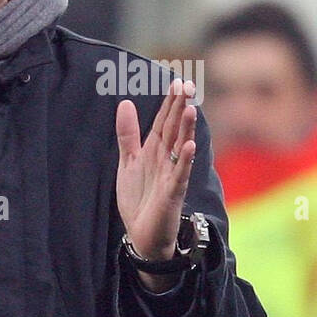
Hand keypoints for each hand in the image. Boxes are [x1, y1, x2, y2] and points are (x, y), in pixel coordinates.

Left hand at [115, 77, 196, 288]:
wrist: (142, 234)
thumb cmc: (139, 197)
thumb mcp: (128, 161)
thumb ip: (128, 134)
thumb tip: (126, 103)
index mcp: (156, 151)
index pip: (164, 122)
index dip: (170, 103)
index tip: (176, 82)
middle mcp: (167, 159)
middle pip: (174, 129)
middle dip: (180, 109)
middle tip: (187, 85)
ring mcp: (172, 175)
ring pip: (181, 148)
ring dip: (186, 129)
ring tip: (190, 108)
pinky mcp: (173, 193)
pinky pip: (181, 174)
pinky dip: (186, 160)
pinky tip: (190, 146)